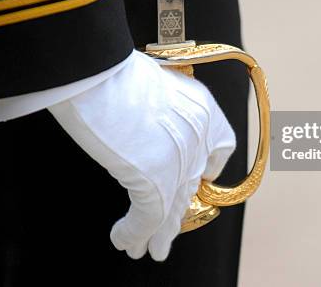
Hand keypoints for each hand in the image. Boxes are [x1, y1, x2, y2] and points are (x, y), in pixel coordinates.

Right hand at [47, 50, 235, 260]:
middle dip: (176, 212)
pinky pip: (148, 218)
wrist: (99, 71)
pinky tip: (124, 242)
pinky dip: (135, 233)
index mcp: (204, 108)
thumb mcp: (152, 84)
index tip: (200, 180)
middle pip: (190, 185)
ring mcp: (180, 161)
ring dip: (157, 233)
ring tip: (148, 251)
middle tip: (166, 233)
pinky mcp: (155, 180)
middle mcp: (199, 137)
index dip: (209, 169)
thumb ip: (160, 110)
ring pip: (171, 207)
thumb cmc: (114, 70)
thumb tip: (144, 131)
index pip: (221, 148)